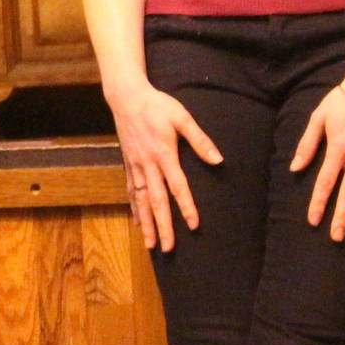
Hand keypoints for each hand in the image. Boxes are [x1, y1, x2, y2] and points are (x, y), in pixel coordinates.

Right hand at [108, 81, 223, 251]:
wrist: (126, 97)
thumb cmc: (157, 105)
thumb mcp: (182, 117)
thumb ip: (200, 140)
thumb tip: (218, 160)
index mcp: (163, 154)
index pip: (177, 186)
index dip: (186, 206)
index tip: (194, 225)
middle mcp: (147, 164)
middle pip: (156, 200)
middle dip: (162, 226)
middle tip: (167, 248)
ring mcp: (135, 166)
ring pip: (140, 200)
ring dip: (146, 223)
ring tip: (149, 244)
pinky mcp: (128, 163)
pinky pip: (130, 191)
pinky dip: (134, 208)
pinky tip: (138, 221)